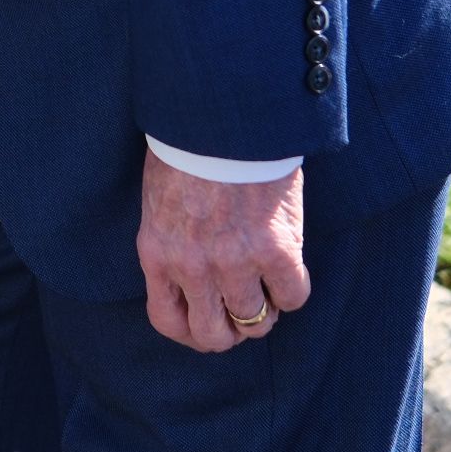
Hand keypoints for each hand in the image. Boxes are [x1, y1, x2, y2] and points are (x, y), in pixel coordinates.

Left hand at [137, 154, 308, 354]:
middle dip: (231, 332)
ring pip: (256, 321)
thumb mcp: (160, 202)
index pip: (167, 320)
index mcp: (157, 253)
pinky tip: (288, 268)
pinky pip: (293, 295)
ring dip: (266, 310)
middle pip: (214, 335)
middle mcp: (193, 267)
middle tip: (243, 313)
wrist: (221, 116)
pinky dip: (293, 289)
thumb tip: (192, 277)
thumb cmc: (188, 149)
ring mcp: (235, 262)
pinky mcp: (277, 249)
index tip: (206, 326)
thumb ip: (173, 243)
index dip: (191, 332)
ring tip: (268, 285)